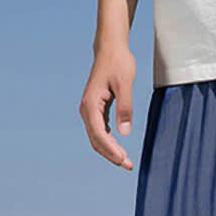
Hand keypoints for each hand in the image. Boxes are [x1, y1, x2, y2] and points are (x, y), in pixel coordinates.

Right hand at [79, 45, 135, 170]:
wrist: (111, 49)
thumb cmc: (118, 63)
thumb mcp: (125, 84)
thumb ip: (125, 108)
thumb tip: (125, 133)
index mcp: (91, 104)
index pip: (99, 134)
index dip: (111, 150)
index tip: (124, 160)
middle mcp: (86, 110)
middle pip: (96, 140)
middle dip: (111, 155)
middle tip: (128, 165)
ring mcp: (90, 111)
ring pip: (97, 138)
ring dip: (111, 151)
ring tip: (126, 161)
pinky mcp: (96, 111)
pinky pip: (100, 132)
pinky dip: (110, 143)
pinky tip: (121, 149)